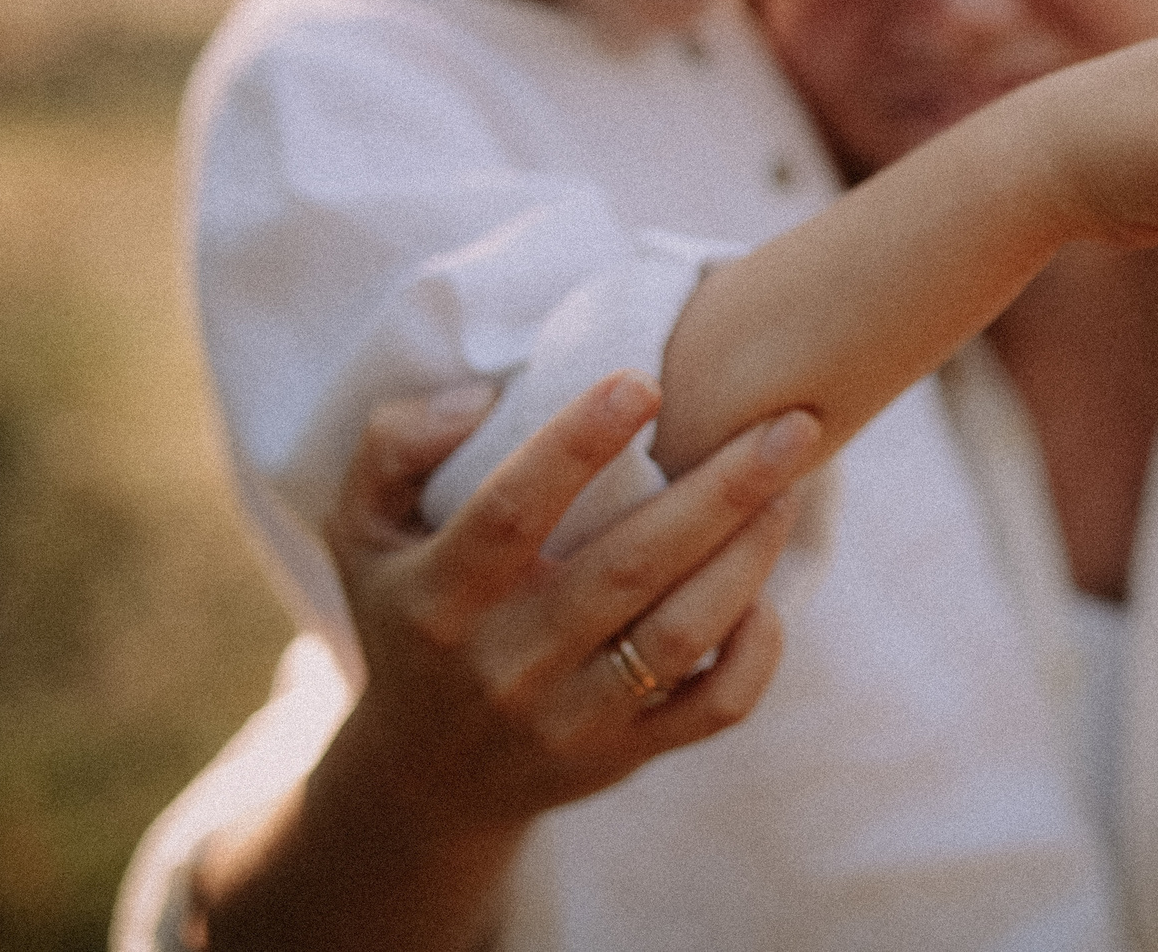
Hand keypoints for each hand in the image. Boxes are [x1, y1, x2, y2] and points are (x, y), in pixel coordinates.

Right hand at [199, 372, 818, 950]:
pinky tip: (767, 590)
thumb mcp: (363, 529)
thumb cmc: (410, 613)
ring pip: (683, 633)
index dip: (575, 445)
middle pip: (629, 567)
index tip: (644, 381)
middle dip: (723, 490)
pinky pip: (714, 708)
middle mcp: (506, 662)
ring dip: (750, 553)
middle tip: (793, 423)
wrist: (426, 777)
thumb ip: (395, 446)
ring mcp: (570, 717)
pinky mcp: (624, 755)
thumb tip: (483, 399)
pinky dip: (757, 651)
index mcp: (439, 597)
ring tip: (791, 480)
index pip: (510, 513)